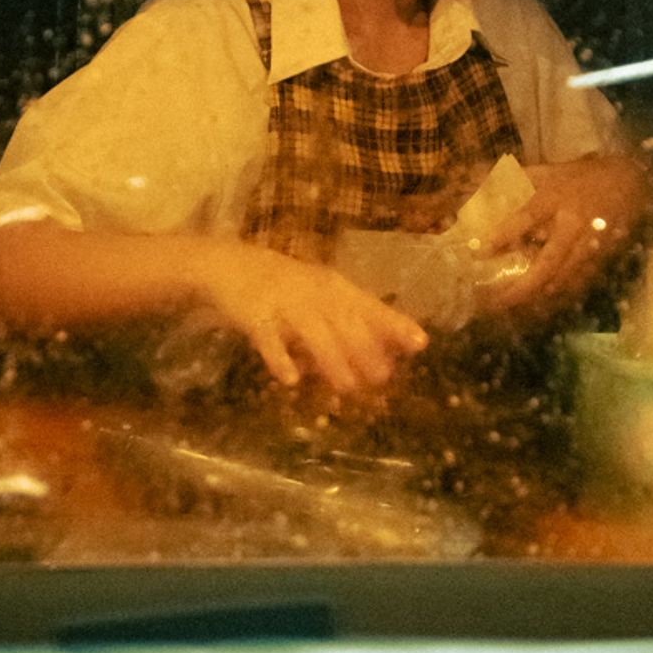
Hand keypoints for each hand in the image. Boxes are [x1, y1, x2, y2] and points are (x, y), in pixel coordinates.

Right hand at [201, 241, 428, 394]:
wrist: (230, 265)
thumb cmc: (286, 286)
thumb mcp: (322, 295)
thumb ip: (351, 320)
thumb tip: (389, 351)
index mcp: (332, 287)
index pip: (370, 306)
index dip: (395, 325)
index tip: (421, 343)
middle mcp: (313, 292)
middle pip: (344, 320)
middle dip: (365, 348)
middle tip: (381, 377)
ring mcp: (284, 303)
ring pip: (312, 331)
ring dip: (331, 359)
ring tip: (346, 387)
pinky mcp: (255, 315)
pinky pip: (269, 339)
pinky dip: (280, 357)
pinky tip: (291, 380)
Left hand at [476, 152, 647, 313]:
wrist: (630, 184)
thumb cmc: (581, 177)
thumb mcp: (548, 171)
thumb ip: (515, 182)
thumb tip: (480, 191)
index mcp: (557, 197)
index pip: (526, 217)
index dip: (503, 234)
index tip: (479, 250)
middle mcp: (572, 225)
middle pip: (547, 264)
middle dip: (521, 287)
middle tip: (493, 300)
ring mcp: (589, 247)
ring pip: (562, 281)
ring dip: (535, 297)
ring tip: (508, 307)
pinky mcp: (600, 261)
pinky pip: (576, 286)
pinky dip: (555, 297)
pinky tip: (536, 306)